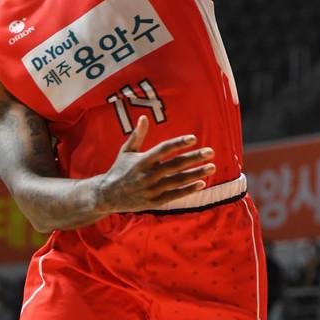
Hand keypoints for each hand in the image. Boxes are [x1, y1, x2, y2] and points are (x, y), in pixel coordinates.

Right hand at [97, 116, 214, 212]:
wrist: (107, 195)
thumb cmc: (119, 169)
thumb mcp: (126, 151)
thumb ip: (137, 135)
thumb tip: (144, 117)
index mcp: (141, 160)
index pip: (163, 149)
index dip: (178, 143)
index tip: (193, 138)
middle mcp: (147, 175)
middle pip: (175, 165)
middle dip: (194, 158)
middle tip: (210, 152)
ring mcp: (152, 189)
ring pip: (178, 180)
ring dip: (196, 174)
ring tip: (212, 167)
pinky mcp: (155, 201)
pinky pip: (175, 195)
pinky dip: (188, 190)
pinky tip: (202, 183)